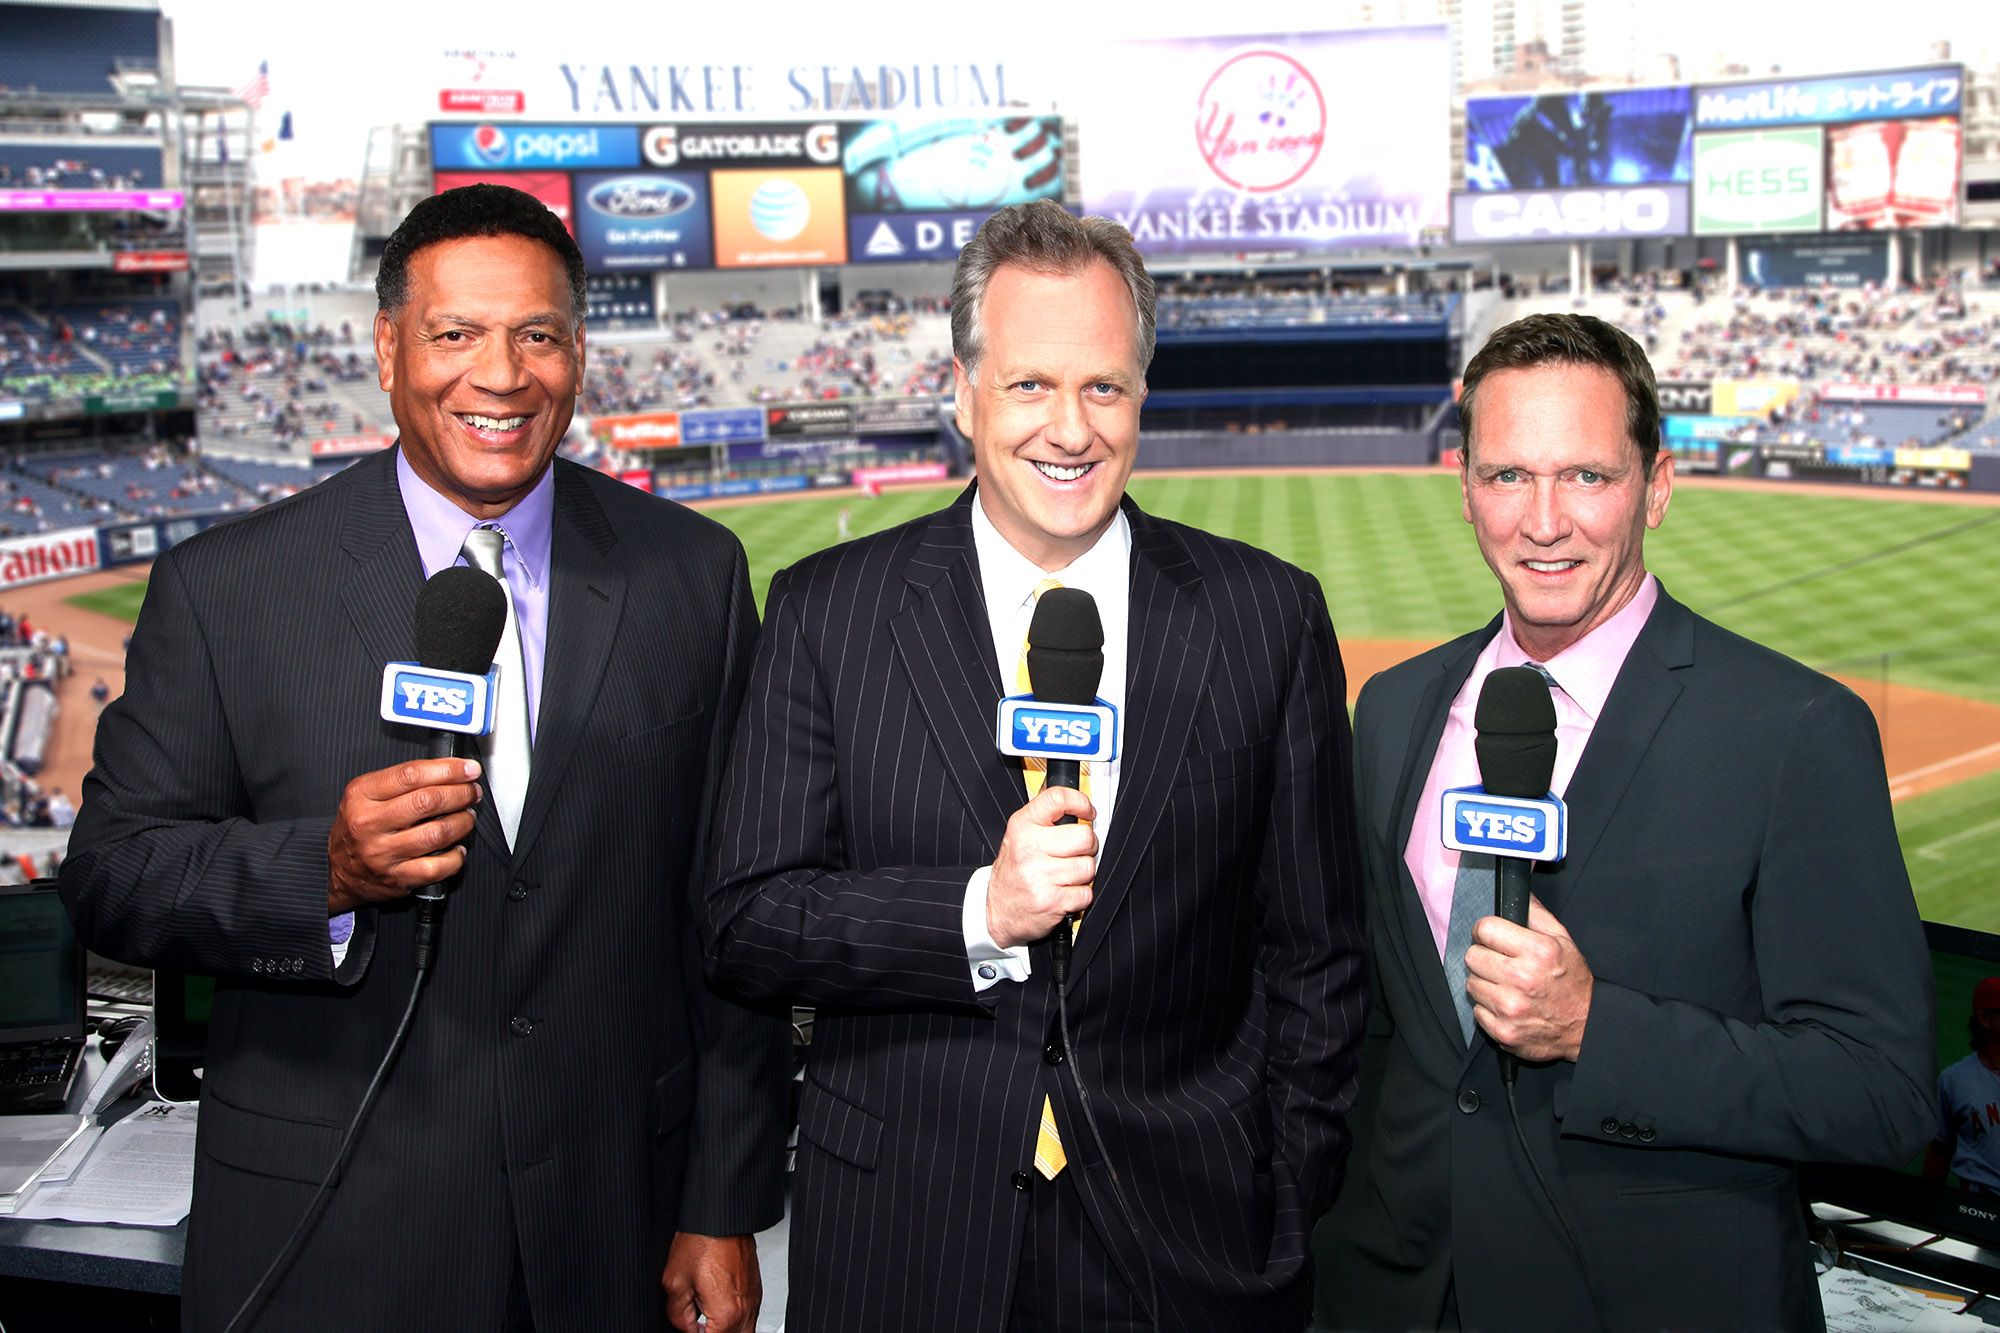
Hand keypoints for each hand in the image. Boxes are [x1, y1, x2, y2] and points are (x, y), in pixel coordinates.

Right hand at [325, 758, 481, 913]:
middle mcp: (369, 823)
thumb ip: (402, 780)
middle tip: (472, 792)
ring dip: (463, 822)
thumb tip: (450, 770)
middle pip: (428, 801)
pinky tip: (457, 848)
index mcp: (361, 795)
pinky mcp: (396, 878)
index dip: (448, 769)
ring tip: (467, 816)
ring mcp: (382, 853)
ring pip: (437, 833)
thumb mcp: (365, 795)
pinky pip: (437, 866)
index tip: (468, 769)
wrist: (336, 870)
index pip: (411, 774)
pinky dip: (456, 856)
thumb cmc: (358, 827)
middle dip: (461, 793)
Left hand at [662, 1232, 760, 1332]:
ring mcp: (754, 1298)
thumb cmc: (702, 1241)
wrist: (720, 1217)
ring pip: (746, 1331)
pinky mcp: (755, 1288)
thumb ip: (678, 1316)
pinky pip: (750, 1316)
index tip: (690, 1329)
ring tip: (707, 1321)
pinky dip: (736, 1320)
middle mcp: (746, 1309)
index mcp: (726, 1314)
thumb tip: (685, 1328)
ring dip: (727, 1330)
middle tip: (701, 1326)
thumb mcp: (675, 1282)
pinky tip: (718, 1309)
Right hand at [986, 784, 1097, 948]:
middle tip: (1075, 852)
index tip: (1087, 812)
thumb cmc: (1014, 871)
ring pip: (1089, 867)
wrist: (998, 910)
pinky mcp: (1051, 901)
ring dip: (1083, 874)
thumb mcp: (1020, 836)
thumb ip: (1046, 819)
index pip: (1057, 799)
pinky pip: (1086, 893)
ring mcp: (1040, 876)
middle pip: (1084, 837)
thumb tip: (1076, 802)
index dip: (1080, 802)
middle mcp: (1029, 849)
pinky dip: (1080, 896)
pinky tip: (1063, 892)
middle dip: (1087, 847)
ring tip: (1065, 875)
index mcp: (1022, 826)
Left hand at [1465, 895, 1593, 1062]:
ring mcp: (1511, 1007)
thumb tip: (1517, 893)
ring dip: (1485, 984)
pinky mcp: (1502, 1030)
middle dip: (1484, 958)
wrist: (1586, 1027)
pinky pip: (1477, 1011)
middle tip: (1501, 964)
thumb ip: (1536, 914)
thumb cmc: (1573, 983)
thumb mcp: (1564, 941)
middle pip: (1473, 956)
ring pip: (1471, 984)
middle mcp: (1522, 979)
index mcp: (1538, 952)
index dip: (1486, 932)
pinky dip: (1488, 1009)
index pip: (1485, 928)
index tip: (1492, 938)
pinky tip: (1507, 1006)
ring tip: (1506, 987)